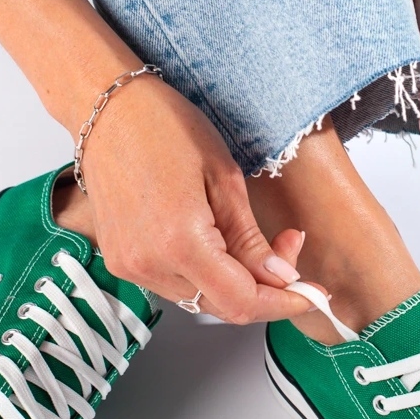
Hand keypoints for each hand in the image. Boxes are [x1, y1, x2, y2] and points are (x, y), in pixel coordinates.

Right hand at [76, 75, 313, 323]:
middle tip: (287, 247)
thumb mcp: (224, 177)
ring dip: (233, 280)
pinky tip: (215, 240)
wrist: (107, 111)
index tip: (312, 294)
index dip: (283, 304)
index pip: (242, 302)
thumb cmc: (164, 127)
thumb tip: (279, 278)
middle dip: (264, 288)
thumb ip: (250, 238)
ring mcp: (130, 266)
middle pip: (221, 307)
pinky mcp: (120, 260)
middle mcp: (148, 265)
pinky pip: (174, 283)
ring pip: (198, 298)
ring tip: (250, 236)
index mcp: (179, 243)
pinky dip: (203, 273)